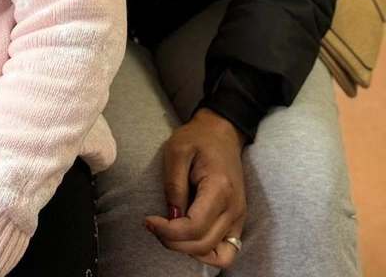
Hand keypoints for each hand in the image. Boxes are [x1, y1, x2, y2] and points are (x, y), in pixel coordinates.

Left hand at [144, 108, 246, 268]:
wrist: (222, 132)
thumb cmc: (198, 138)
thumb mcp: (176, 151)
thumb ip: (173, 185)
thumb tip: (171, 217)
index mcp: (220, 189)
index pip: (194, 227)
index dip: (168, 231)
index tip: (148, 220)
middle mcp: (234, 208)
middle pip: (202, 244)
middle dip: (173, 242)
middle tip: (154, 226)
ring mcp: (239, 218)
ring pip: (216, 255)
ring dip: (188, 251)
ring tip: (169, 233)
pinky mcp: (237, 221)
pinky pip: (226, 253)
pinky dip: (207, 254)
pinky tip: (188, 240)